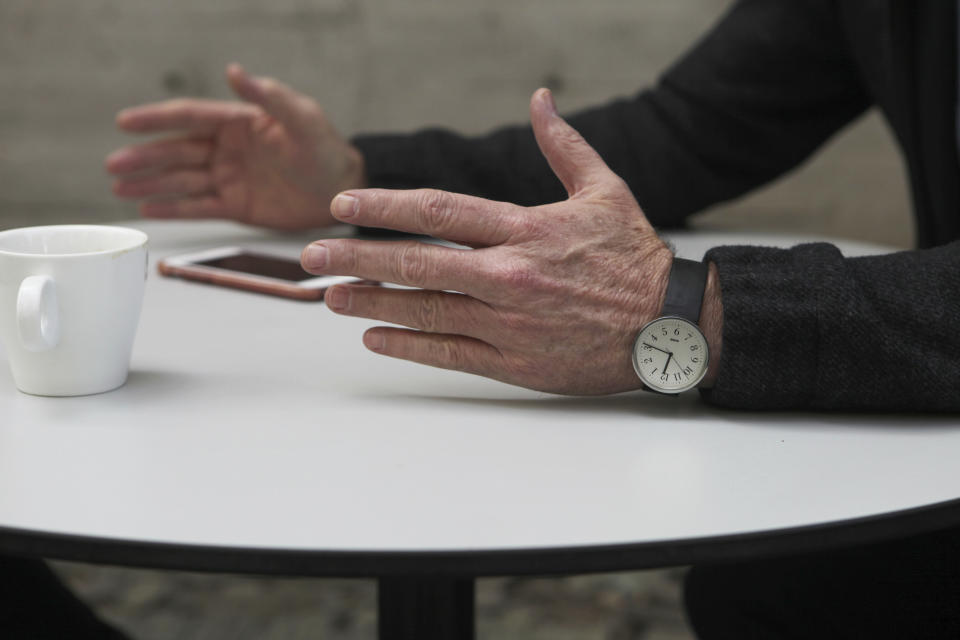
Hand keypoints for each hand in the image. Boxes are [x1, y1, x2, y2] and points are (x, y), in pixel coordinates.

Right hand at [106, 64, 364, 230]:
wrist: (345, 192)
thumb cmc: (327, 150)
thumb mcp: (302, 119)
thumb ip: (269, 97)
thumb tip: (235, 71)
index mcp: (239, 123)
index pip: (189, 118)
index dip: (156, 120)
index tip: (124, 122)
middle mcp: (228, 149)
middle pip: (177, 151)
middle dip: (145, 158)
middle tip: (114, 165)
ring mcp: (230, 178)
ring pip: (182, 180)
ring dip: (151, 183)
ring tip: (119, 188)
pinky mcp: (237, 206)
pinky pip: (199, 207)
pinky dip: (173, 209)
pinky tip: (148, 209)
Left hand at [302, 89, 720, 394]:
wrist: (671, 326)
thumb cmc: (635, 259)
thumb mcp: (605, 190)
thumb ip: (564, 145)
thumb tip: (540, 99)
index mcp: (524, 229)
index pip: (437, 211)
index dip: (382, 207)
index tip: (343, 205)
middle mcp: (508, 275)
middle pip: (415, 262)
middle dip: (356, 256)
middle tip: (311, 254)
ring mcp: (507, 323)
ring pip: (423, 309)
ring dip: (370, 301)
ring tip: (330, 295)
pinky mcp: (515, 363)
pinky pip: (448, 353)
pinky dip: (406, 345)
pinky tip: (374, 337)